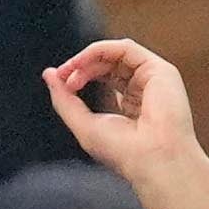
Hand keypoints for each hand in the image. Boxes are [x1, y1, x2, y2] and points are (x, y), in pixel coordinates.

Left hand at [38, 34, 208, 188]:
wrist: (153, 160)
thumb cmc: (123, 152)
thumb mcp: (84, 124)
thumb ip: (65, 100)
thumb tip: (49, 73)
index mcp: (132, 104)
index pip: (105, 76)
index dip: (81, 75)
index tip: (62, 84)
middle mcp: (145, 89)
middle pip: (108, 63)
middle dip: (82, 65)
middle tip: (64, 75)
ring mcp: (153, 78)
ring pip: (116, 53)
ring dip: (88, 57)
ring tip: (71, 70)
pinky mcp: (159, 70)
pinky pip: (125, 48)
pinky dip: (100, 50)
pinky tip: (83, 62)